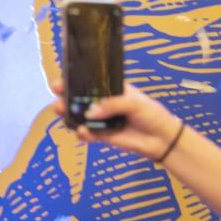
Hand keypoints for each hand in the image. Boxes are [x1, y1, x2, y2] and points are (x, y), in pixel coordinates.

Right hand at [48, 80, 182, 159]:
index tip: (61, 82)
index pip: (88, 82)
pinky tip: (83, 132)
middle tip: (58, 99)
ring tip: (62, 114)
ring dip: (68, 115)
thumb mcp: (134, 102)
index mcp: (110, 89)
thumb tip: (90, 113)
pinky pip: (86, 134)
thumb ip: (111, 105)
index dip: (73, 81)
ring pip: (78, 116)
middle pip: (78, 99)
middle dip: (64, 98)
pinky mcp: (101, 135)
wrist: (162, 139)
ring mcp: (100, 119)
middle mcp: (102, 103)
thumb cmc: (151, 114)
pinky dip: (82, 133)